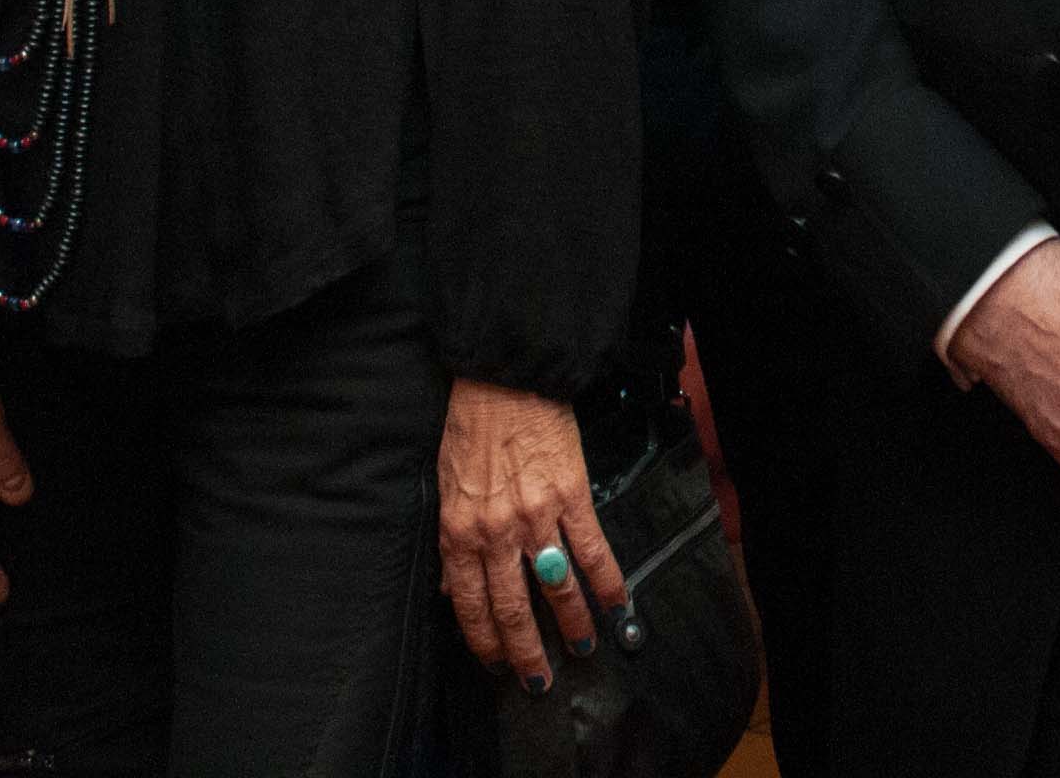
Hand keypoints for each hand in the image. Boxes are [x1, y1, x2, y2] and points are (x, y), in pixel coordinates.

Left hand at [437, 380, 625, 691]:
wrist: (503, 378)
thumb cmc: (471, 426)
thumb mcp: (443, 486)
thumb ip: (449, 541)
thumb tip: (449, 587)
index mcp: (459, 533)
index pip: (470, 606)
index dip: (484, 644)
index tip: (496, 665)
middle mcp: (495, 534)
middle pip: (513, 610)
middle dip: (527, 654)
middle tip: (539, 681)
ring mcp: (536, 517)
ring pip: (556, 589)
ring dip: (570, 626)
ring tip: (580, 649)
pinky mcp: (571, 495)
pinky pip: (592, 550)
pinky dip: (607, 581)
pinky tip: (616, 602)